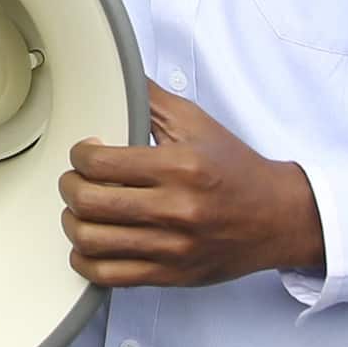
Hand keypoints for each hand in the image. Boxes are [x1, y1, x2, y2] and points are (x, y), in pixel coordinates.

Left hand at [60, 88, 326, 286]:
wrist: (279, 217)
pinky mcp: (171, 275)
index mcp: (181, 167)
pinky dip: (85, 260)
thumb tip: (115, 70)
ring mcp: (172, 247)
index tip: (85, 153)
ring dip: (72, 222)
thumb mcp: (198, 123)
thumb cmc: (235, 168)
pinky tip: (90, 245)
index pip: (99, 163)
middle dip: (69, 186)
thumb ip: (150, 98)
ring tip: (82, 210)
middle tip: (76, 179)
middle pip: (87, 202)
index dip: (79, 155)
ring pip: (90, 241)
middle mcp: (176, 209)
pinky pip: (107, 276)